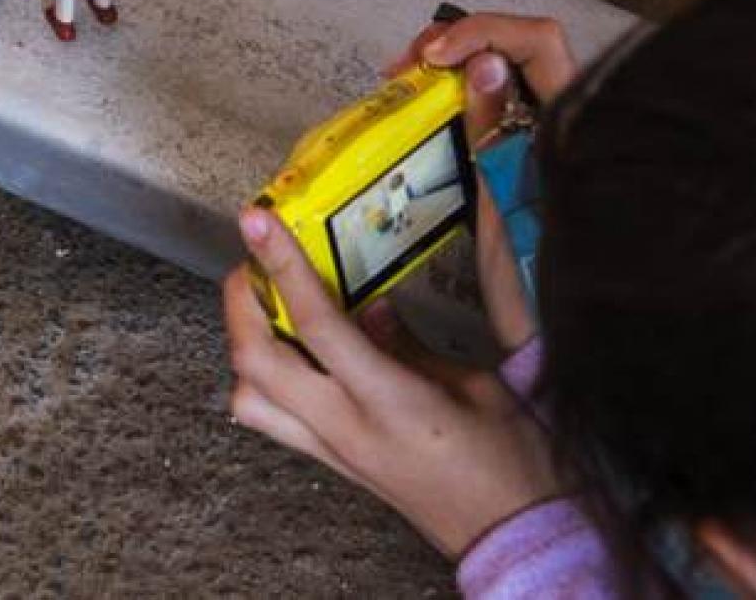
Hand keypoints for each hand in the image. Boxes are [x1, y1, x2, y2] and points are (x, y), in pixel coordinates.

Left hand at [223, 205, 563, 555]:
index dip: (282, 266)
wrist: (515, 534)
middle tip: (254, 259)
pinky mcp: (333, 466)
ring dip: (244, 345)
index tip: (257, 221)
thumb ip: (411, 344)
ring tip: (265, 305)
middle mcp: (348, 430)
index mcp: (392, 403)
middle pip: (256, 362)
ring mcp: (334, 453)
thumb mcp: (473, 384)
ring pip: (248, 399)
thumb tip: (372, 305)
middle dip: (241, 302)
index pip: (318, 325)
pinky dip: (261, 381)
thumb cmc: (511, 460)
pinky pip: (272, 422)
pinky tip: (289, 354)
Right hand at [401, 13, 578, 347]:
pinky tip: (435, 104)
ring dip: (461, 61)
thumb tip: (486, 64)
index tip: (432, 57)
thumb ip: (495, 133)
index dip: (481, 32)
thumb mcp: (502, 209)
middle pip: (524, 44)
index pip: (538, 42)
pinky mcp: (537, 154)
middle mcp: (572, 125)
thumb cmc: (534, 292)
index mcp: (574, 131)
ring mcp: (555, 138)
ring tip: (413, 78)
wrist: (551, 340)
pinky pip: (506, 101)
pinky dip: (467, 91)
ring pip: (513, 68)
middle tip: (410, 63)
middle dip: (462, 38)